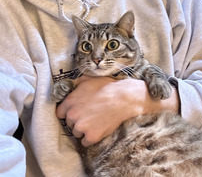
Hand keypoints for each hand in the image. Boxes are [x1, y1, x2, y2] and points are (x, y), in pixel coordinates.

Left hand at [56, 76, 179, 146]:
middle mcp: (73, 115)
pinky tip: (98, 129)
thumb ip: (74, 84)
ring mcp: (81, 126)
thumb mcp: (88, 79)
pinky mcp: (91, 136)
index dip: (68, 112)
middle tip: (89, 115)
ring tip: (95, 121)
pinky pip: (85, 142)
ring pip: (77, 133)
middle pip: (69, 123)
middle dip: (77, 120)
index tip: (75, 112)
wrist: (123, 98)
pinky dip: (90, 138)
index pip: (60, 113)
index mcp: (70, 101)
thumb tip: (68, 86)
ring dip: (84, 129)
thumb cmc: (106, 87)